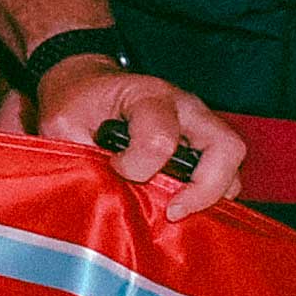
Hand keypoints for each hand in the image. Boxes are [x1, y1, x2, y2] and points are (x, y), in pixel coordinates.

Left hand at [33, 59, 248, 220]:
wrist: (87, 84)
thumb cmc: (77, 102)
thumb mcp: (63, 124)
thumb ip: (81, 158)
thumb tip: (102, 196)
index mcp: (148, 97)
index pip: (160, 139)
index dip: (138, 167)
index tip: (116, 170)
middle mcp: (185, 108)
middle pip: (225, 148)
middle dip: (204, 189)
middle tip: (172, 211)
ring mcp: (200, 124)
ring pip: (232, 162)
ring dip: (211, 194)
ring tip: (176, 211)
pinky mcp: (202, 141)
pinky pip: (224, 170)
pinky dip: (209, 193)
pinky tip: (180, 205)